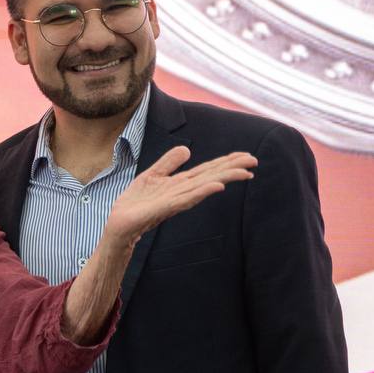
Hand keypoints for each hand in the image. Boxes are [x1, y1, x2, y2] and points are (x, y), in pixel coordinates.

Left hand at [105, 147, 256, 244]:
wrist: (119, 224)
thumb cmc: (135, 203)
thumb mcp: (151, 176)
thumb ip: (168, 163)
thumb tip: (187, 148)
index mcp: (180, 184)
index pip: (207, 170)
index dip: (226, 162)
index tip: (246, 155)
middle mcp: (182, 192)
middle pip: (211, 176)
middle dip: (232, 168)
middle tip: (254, 161)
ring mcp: (175, 200)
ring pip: (204, 186)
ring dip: (224, 178)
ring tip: (244, 172)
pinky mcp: (164, 209)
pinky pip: (187, 199)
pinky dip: (202, 192)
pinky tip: (216, 186)